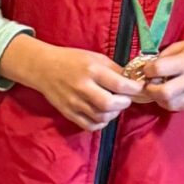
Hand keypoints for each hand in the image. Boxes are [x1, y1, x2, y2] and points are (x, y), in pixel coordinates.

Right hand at [0, 34, 142, 131]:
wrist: (43, 68)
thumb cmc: (72, 60)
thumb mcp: (96, 57)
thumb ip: (115, 70)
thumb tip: (134, 81)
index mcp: (92, 70)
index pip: (120, 85)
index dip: (135, 89)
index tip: (140, 88)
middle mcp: (82, 87)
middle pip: (110, 104)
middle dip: (124, 103)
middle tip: (126, 98)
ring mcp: (74, 102)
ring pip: (101, 117)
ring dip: (114, 113)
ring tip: (114, 105)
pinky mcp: (68, 112)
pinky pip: (90, 125)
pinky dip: (101, 122)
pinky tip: (103, 114)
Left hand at [140, 32, 183, 112]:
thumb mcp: (183, 45)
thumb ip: (165, 56)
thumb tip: (148, 67)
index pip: (158, 69)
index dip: (148, 69)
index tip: (148, 69)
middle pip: (164, 93)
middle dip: (150, 90)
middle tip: (150, 84)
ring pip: (170, 104)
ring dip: (159, 98)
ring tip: (160, 90)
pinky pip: (179, 107)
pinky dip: (170, 102)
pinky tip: (171, 94)